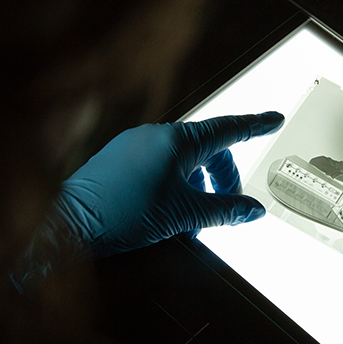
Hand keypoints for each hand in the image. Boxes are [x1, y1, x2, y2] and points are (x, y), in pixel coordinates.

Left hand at [54, 112, 283, 257]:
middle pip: (207, 150)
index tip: (273, 120)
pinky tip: (168, 214)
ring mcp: (135, 144)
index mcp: (177, 140)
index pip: (227, 128)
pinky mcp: (119, 158)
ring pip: (183, 160)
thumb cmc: (122, 215)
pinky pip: (160, 164)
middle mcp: (156, 134)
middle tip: (228, 210)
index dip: (255, 125)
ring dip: (197, 187)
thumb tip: (253, 211)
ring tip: (192, 222)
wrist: (68, 224)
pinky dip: (175, 185)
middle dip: (222, 179)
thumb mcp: (184, 216)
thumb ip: (224, 210)